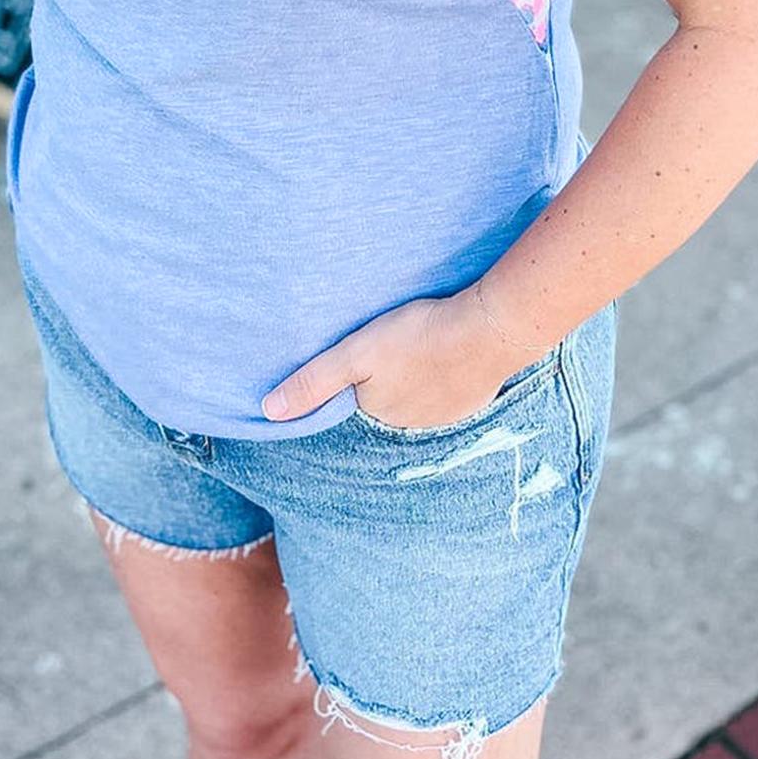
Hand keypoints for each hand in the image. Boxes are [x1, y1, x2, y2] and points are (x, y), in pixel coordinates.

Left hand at [260, 290, 523, 429]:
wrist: (489, 329)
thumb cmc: (418, 337)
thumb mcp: (356, 353)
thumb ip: (314, 381)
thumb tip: (268, 411)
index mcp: (378, 418)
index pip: (352, 413)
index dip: (347, 394)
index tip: (348, 375)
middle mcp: (409, 429)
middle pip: (385, 410)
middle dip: (380, 392)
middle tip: (383, 361)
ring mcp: (445, 419)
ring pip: (416, 405)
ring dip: (411, 388)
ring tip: (410, 359)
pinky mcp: (471, 402)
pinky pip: (446, 398)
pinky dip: (440, 383)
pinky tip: (441, 361)